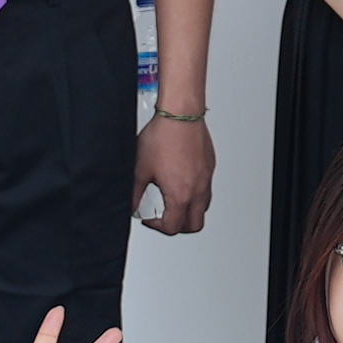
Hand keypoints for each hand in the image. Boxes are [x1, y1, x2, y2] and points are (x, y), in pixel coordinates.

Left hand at [134, 112, 214, 234]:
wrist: (180, 115)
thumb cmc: (163, 137)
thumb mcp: (140, 169)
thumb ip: (135, 193)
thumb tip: (133, 205)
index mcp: (180, 195)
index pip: (173, 227)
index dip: (158, 228)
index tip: (150, 219)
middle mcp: (198, 190)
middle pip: (194, 225)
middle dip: (178, 226)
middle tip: (165, 218)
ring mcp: (206, 179)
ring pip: (203, 208)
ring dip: (189, 211)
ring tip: (175, 202)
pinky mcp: (210, 167)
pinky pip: (207, 189)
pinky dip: (196, 194)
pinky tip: (183, 182)